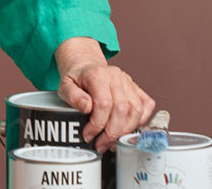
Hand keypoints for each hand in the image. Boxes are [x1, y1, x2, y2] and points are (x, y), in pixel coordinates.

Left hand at [55, 37, 154, 151]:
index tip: (89, 135)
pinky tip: (127, 129)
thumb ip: (72, 96)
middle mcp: (116, 76)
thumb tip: (86, 107)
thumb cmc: (77, 79)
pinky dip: (140, 121)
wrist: (87, 68)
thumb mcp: (65, 86)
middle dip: (112, 133)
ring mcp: (128, 82)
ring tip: (112, 141)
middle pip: (122, 109)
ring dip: (125, 131)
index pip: (104, 104)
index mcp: (98, 75)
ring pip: (136, 110)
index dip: (98, 124)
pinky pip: (146, 106)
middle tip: (101, 144)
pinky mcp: (137, 88)